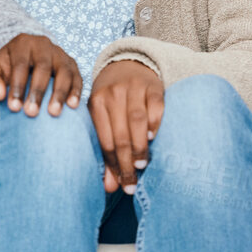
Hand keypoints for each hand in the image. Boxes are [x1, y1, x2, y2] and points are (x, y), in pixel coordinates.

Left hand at [0, 33, 81, 116]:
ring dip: (59, 93)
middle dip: (37, 91)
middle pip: (43, 67)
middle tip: (31, 113)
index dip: (17, 86)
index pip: (20, 64)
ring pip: (63, 71)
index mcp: (22, 43)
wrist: (24, 61)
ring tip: (53, 113)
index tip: (13, 107)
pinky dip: (76, 91)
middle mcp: (44, 45)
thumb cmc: (6, 69)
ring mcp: (60, 54)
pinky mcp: (72, 65)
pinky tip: (72, 106)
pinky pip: (77, 77)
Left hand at [88, 59, 164, 192]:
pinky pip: (155, 107)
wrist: (128, 64)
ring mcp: (133, 88)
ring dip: (140, 146)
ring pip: (137, 121)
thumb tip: (110, 187)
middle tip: (131, 184)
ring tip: (142, 165)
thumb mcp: (103, 118)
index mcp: (96, 102)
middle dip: (126, 162)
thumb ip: (107, 151)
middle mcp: (113, 94)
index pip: (105, 139)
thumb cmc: (113, 99)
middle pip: (120, 134)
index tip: (120, 184)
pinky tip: (153, 137)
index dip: (112, 164)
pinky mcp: (153, 86)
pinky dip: (155, 123)